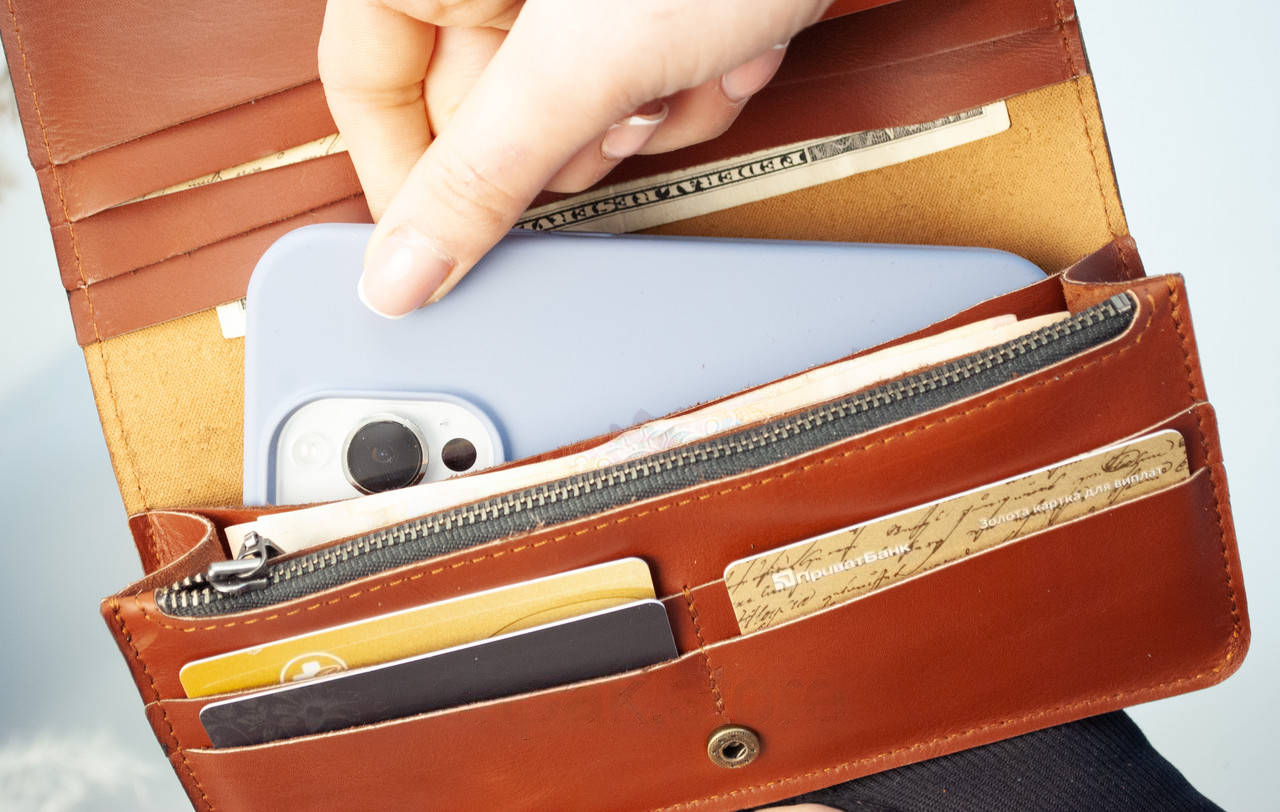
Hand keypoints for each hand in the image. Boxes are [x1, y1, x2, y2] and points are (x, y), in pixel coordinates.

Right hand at [319, 0, 834, 316]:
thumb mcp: (578, 63)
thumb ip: (481, 177)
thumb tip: (401, 272)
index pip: (367, 83)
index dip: (406, 179)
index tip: (441, 255)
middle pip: (489, 115)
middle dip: (578, 130)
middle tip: (616, 107)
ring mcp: (581, 0)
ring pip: (581, 118)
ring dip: (656, 110)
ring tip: (696, 48)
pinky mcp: (652, 9)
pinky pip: (651, 93)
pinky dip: (706, 84)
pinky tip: (739, 37)